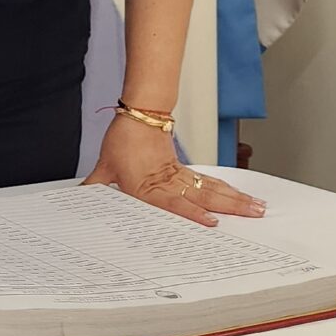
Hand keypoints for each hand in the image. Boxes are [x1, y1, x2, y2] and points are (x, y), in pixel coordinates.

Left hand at [85, 113, 265, 227]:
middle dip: (230, 208)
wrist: (139, 114)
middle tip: (254, 215)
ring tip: (256, 207)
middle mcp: (168, 183)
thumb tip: (79, 198)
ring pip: (211, 189)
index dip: (193, 213)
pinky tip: (239, 196)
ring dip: (235, 199)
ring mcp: (180, 177)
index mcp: (148, 187)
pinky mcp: (185, 170)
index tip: (211, 222)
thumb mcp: (104, 166)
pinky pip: (208, 182)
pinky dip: (225, 190)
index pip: (174, 203)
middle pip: (203, 197)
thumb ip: (95, 186)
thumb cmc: (122, 138)